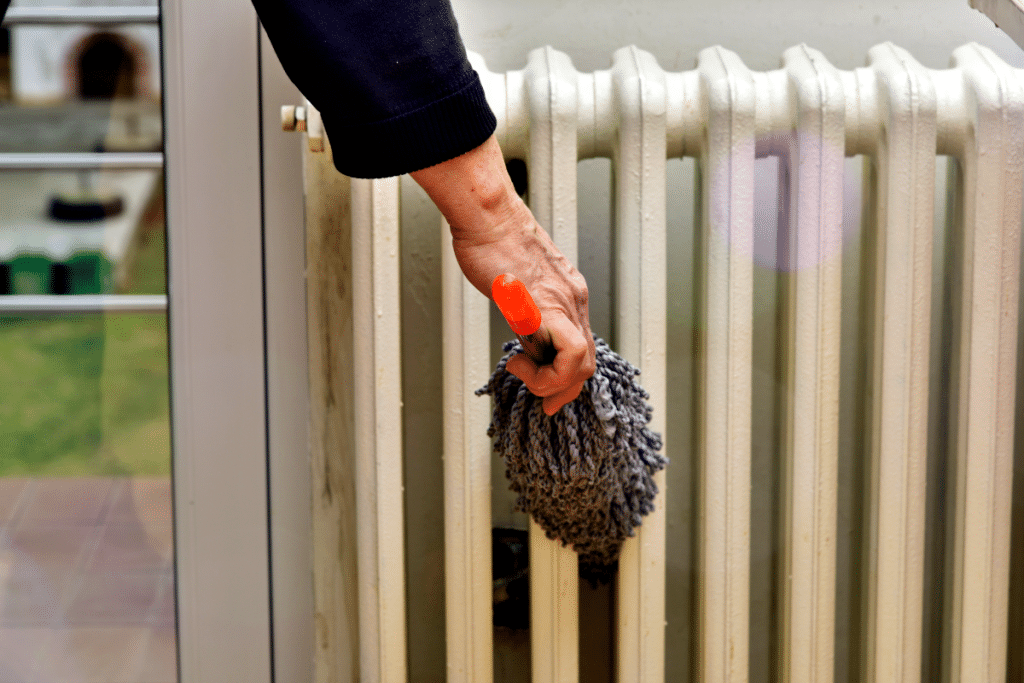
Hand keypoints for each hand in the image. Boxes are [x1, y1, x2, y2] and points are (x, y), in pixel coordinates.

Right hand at [410, 135, 595, 414]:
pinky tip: (520, 364)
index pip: (581, 348)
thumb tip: (526, 346)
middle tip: (537, 397)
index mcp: (569, 294)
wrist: (488, 217)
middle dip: (561, 390)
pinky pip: (571, 354)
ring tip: (521, 371)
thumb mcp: (515, 288)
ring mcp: (566, 303)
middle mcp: (574, 299)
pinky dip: (549, 374)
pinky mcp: (548, 307)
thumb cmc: (493, 242)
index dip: (566, 380)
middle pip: (587, 363)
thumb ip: (527, 317)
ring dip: (551, 383)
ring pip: (583, 364)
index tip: (544, 393)